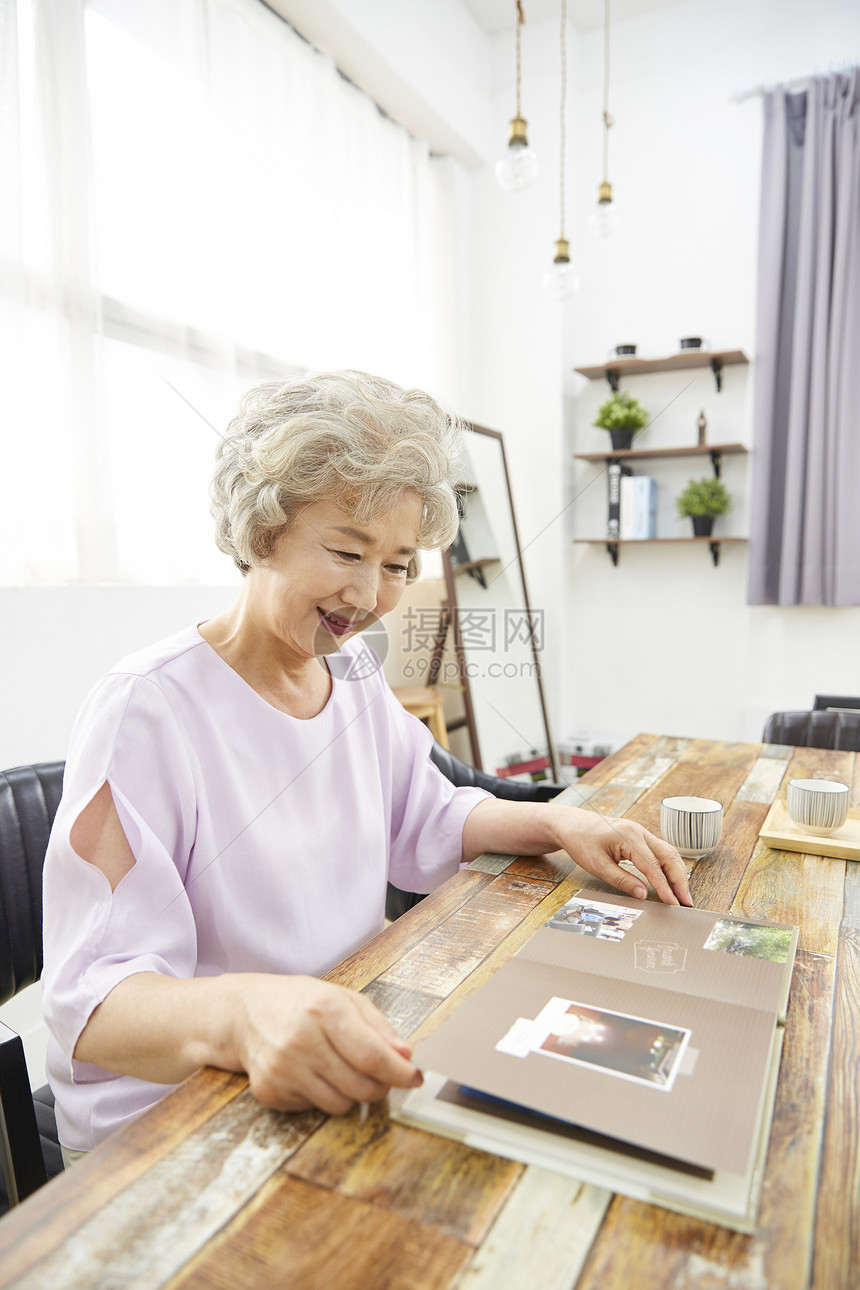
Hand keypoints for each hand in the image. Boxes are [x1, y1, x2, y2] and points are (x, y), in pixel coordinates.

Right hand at [227, 974, 422, 1114]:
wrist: (243, 1013)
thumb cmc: (299, 1003)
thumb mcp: (343, 999)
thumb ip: (378, 1027)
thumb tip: (405, 1055)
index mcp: (324, 1010)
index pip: (372, 1056)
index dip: (399, 1073)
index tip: (414, 1078)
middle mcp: (301, 1040)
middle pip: (361, 1086)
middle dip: (380, 1085)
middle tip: (379, 1074)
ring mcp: (282, 1069)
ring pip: (341, 1104)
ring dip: (351, 1093)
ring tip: (341, 1069)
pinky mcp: (269, 1091)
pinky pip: (314, 1109)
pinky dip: (322, 1095)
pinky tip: (312, 1073)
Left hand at [549, 805, 691, 905]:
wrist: (572, 824)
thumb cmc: (581, 842)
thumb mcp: (597, 865)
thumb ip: (621, 880)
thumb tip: (644, 895)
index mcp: (629, 836)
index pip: (653, 866)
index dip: (665, 887)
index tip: (673, 904)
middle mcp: (640, 832)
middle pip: (669, 856)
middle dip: (680, 880)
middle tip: (687, 902)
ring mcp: (642, 833)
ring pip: (669, 853)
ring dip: (678, 874)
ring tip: (683, 896)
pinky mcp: (640, 838)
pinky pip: (661, 852)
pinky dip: (669, 868)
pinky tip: (672, 882)